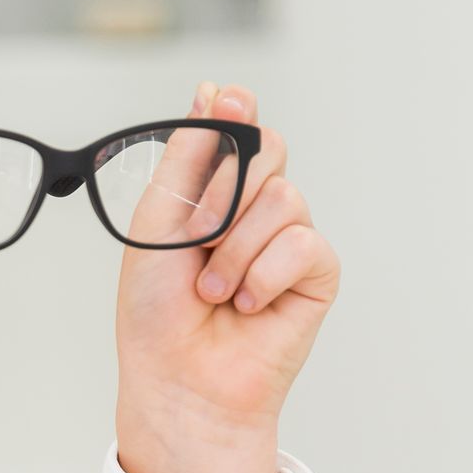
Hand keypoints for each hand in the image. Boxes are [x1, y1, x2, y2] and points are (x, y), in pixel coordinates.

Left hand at [114, 81, 339, 472]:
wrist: (177, 381)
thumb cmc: (157, 312)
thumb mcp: (157, 221)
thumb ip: (189, 156)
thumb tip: (217, 90)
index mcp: (212, 189)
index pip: (237, 127)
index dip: (235, 111)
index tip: (226, 103)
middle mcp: (253, 207)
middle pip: (269, 147)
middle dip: (225, 190)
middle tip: (197, 238)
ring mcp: (287, 237)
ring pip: (284, 197)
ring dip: (235, 247)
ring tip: (213, 290)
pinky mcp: (315, 273)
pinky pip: (303, 243)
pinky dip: (264, 274)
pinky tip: (247, 304)